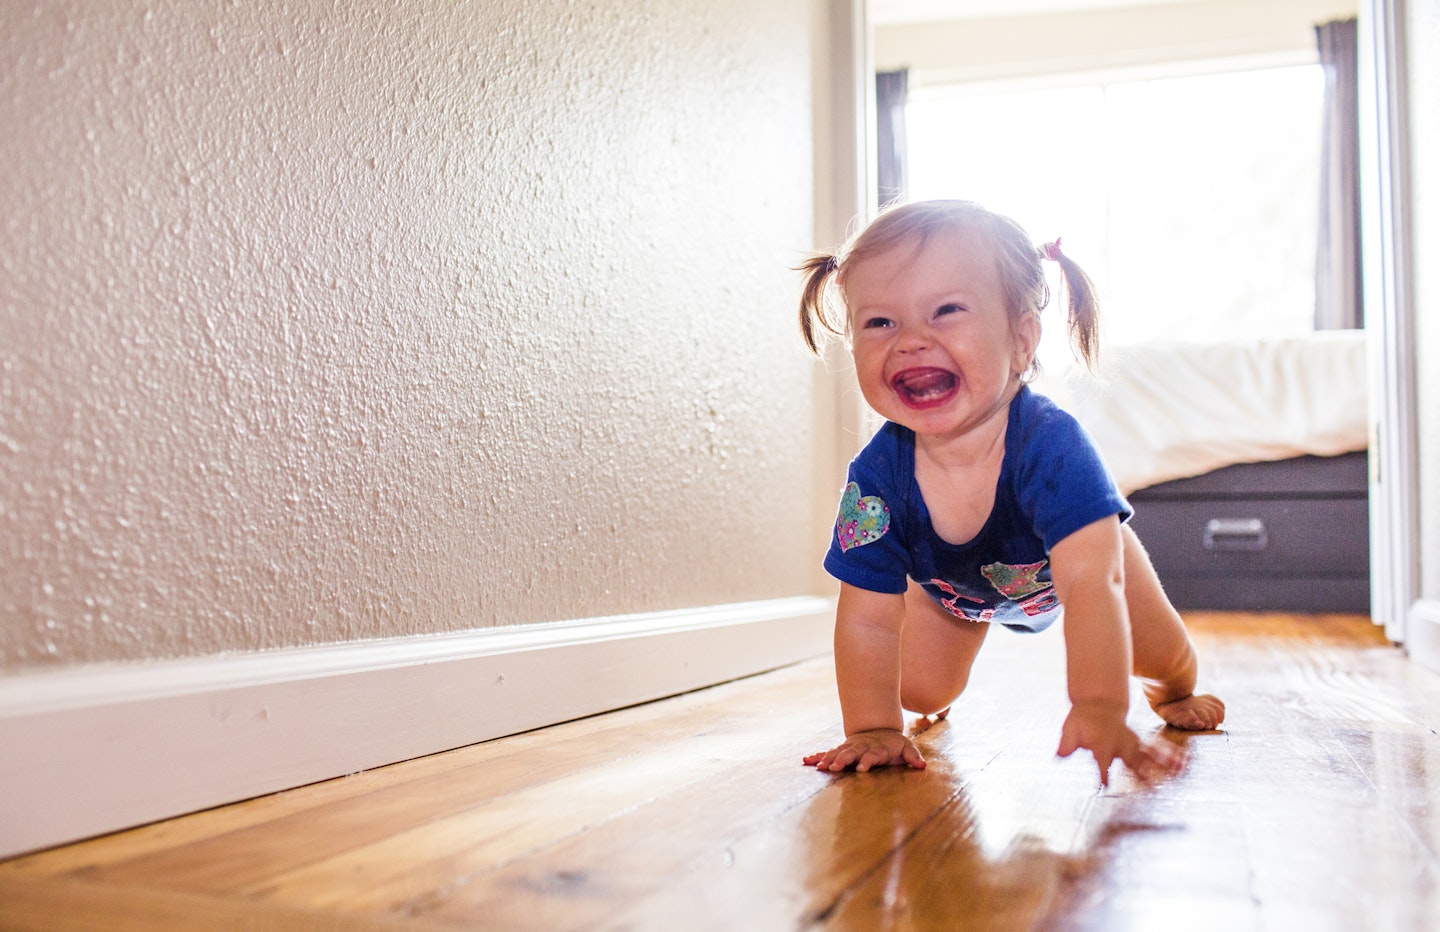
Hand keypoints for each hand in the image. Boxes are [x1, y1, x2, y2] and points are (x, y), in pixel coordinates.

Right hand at [803, 728, 926, 772]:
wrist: (879, 730)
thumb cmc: (894, 744)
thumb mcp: (906, 748)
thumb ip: (913, 756)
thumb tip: (922, 765)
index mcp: (877, 748)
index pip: (872, 755)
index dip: (867, 761)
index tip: (861, 768)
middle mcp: (861, 747)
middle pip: (851, 753)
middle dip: (842, 760)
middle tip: (834, 768)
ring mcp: (850, 747)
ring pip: (838, 752)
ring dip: (828, 759)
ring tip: (819, 766)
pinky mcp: (842, 749)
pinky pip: (828, 752)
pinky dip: (818, 756)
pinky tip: (807, 761)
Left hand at [1056, 702, 1183, 785]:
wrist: (1098, 702)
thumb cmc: (1081, 720)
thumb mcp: (1070, 729)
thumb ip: (1066, 743)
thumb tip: (1058, 755)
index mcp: (1102, 745)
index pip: (1102, 763)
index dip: (1102, 774)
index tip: (1104, 785)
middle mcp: (1121, 745)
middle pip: (1133, 762)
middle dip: (1142, 774)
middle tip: (1152, 786)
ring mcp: (1133, 743)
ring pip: (1151, 756)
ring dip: (1165, 764)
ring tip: (1182, 771)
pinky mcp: (1140, 742)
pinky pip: (1158, 750)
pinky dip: (1171, 755)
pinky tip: (1185, 762)